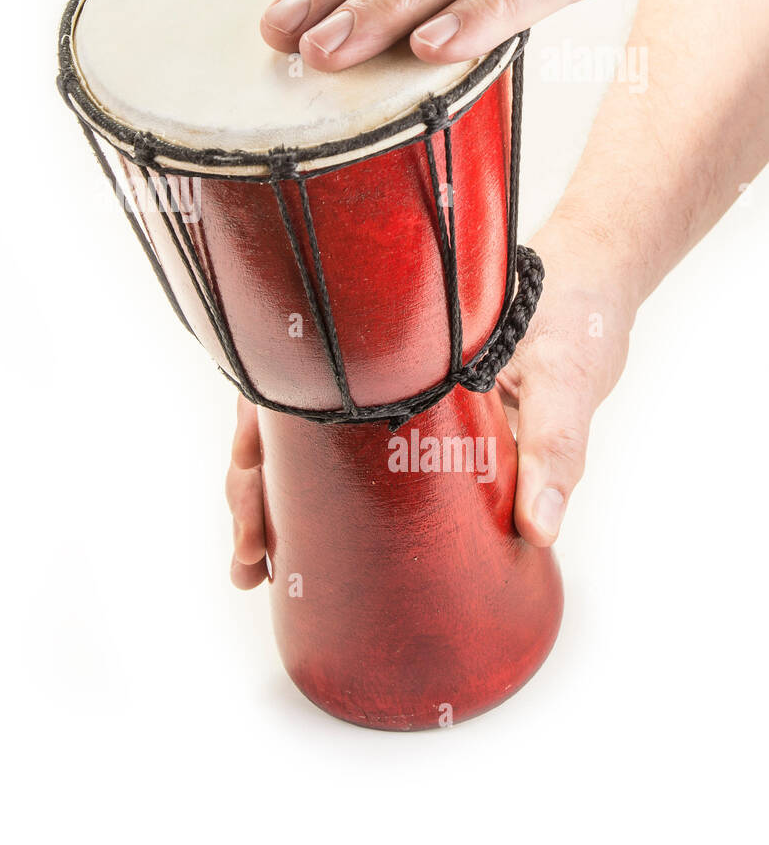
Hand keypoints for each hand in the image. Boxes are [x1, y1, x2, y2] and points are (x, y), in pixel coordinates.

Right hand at [224, 215, 634, 582]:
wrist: (597, 278)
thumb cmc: (574, 307)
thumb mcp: (569, 373)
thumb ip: (556, 445)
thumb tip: (539, 529)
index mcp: (392, 338)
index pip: (297, 385)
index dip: (258, 442)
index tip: (248, 497)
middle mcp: (376, 362)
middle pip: (286, 422)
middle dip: (254, 490)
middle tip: (247, 559)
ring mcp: (390, 390)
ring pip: (307, 441)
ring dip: (276, 498)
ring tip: (258, 566)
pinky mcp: (417, 416)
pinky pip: (353, 455)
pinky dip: (323, 496)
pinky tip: (309, 541)